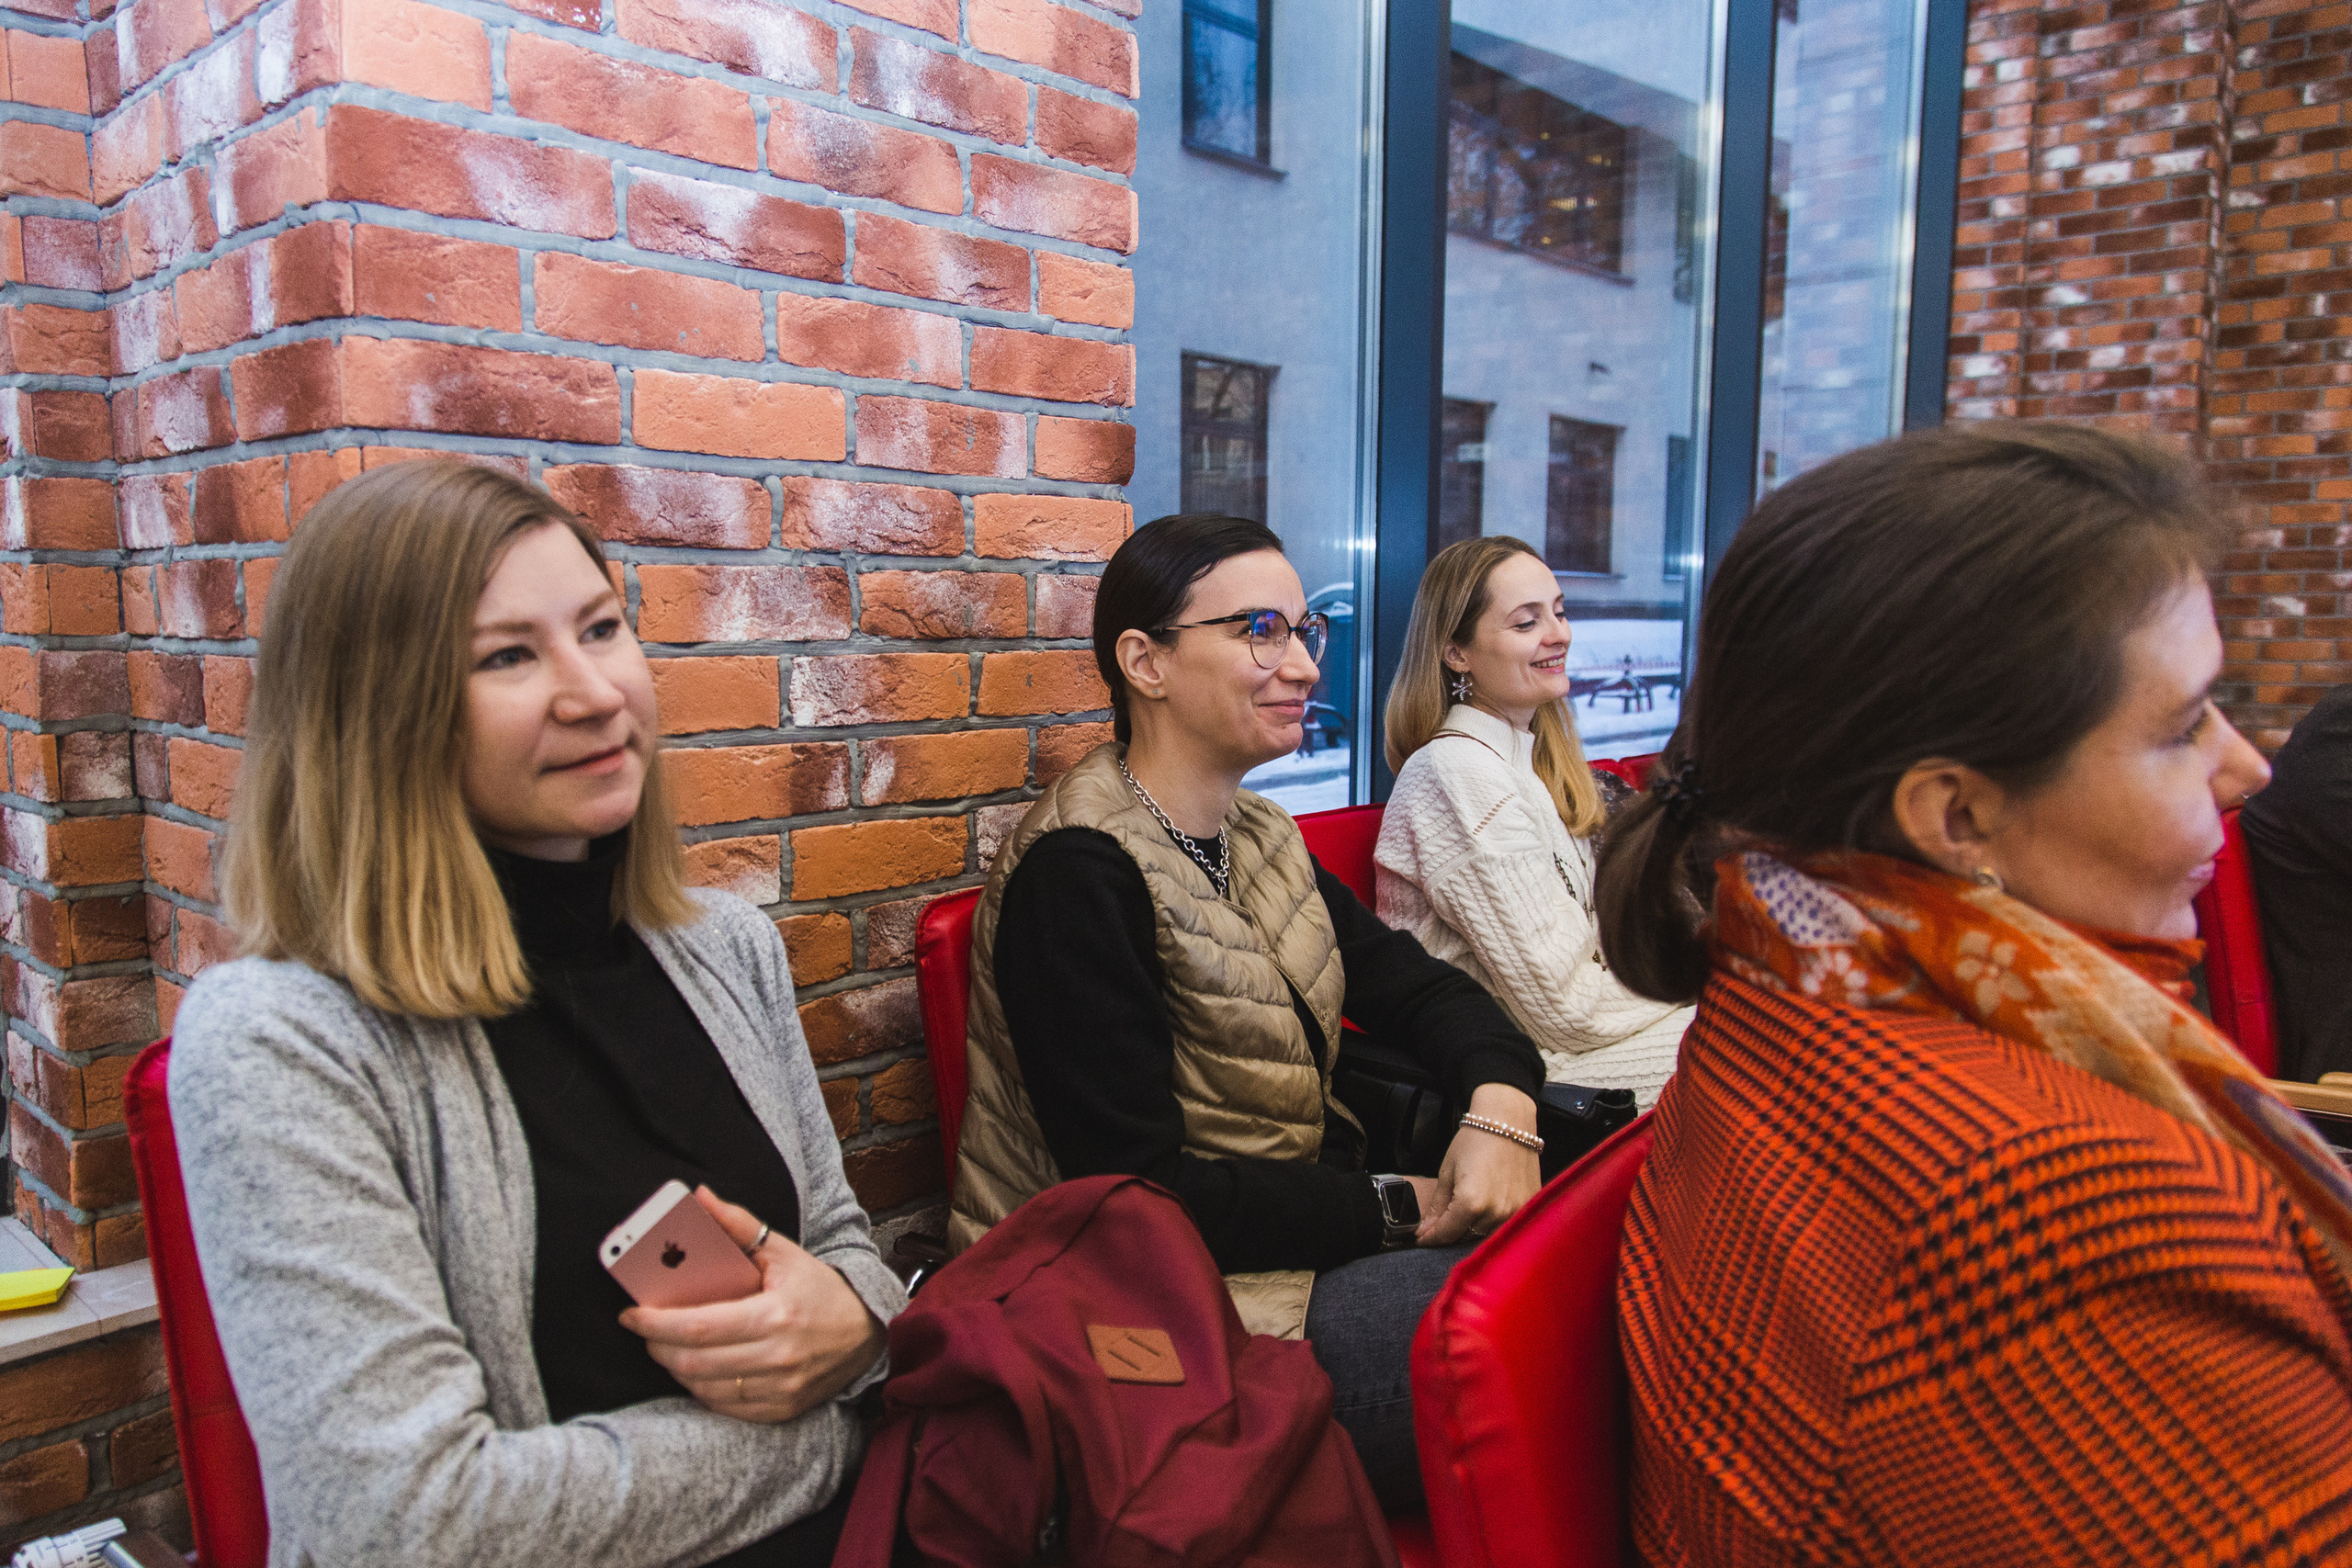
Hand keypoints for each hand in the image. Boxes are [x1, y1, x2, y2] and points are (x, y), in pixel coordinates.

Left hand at [620, 1186, 885, 1424]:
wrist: (866, 1333)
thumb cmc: (818, 1288)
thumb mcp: (782, 1251)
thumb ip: (738, 1224)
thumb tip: (698, 1198)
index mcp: (776, 1314)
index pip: (697, 1327)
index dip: (655, 1323)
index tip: (631, 1314)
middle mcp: (778, 1356)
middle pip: (693, 1362)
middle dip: (656, 1346)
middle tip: (643, 1329)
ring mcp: (780, 1389)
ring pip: (703, 1388)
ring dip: (674, 1368)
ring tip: (665, 1346)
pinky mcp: (780, 1410)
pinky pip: (724, 1406)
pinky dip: (701, 1388)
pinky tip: (696, 1369)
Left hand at [1418, 1084, 1540, 1245]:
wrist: (1508, 1120)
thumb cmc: (1476, 1138)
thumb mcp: (1448, 1170)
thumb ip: (1438, 1205)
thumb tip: (1426, 1230)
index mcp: (1471, 1203)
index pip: (1446, 1233)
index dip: (1431, 1237)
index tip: (1422, 1238)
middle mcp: (1496, 1212)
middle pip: (1465, 1237)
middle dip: (1450, 1232)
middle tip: (1440, 1223)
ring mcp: (1515, 1211)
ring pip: (1486, 1233)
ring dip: (1471, 1228)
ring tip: (1462, 1212)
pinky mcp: (1528, 1205)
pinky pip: (1505, 1223)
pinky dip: (1492, 1220)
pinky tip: (1484, 1208)